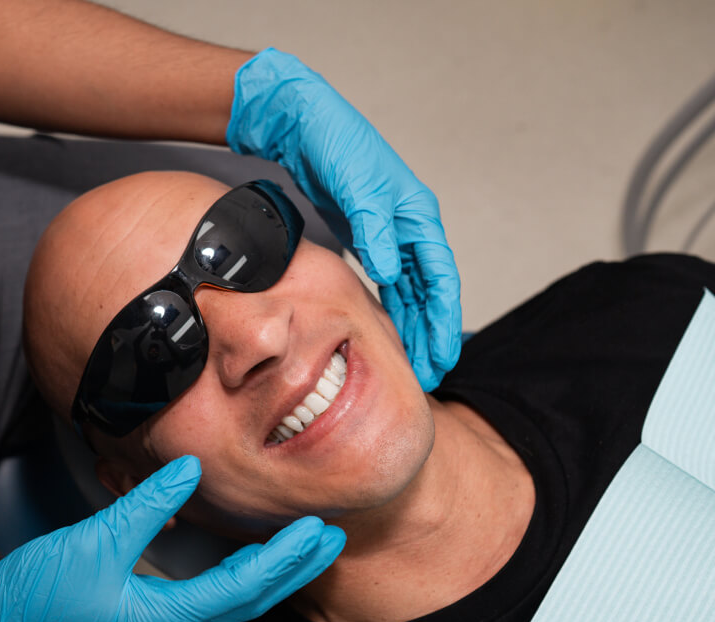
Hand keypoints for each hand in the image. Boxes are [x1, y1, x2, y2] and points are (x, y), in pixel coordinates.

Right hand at [0, 456, 344, 621]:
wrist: (1, 616)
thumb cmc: (42, 588)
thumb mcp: (97, 540)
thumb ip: (148, 506)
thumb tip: (190, 469)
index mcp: (165, 615)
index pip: (242, 587)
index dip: (283, 559)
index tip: (318, 531)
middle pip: (250, 598)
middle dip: (293, 569)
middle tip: (331, 536)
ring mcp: (162, 616)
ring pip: (235, 596)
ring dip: (272, 570)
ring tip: (304, 543)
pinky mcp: (151, 606)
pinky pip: (212, 591)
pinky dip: (241, 571)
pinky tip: (249, 554)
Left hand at [227, 48, 461, 389]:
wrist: (303, 124)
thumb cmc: (335, 143)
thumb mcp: (355, 184)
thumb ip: (373, 228)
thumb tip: (388, 271)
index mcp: (416, 215)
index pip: (439, 278)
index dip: (443, 320)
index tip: (443, 355)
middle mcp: (407, 226)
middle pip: (428, 291)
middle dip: (431, 334)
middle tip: (431, 374)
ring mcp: (387, 232)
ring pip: (408, 290)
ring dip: (412, 327)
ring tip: (412, 363)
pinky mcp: (365, 235)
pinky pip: (386, 281)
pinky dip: (390, 307)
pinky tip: (387, 330)